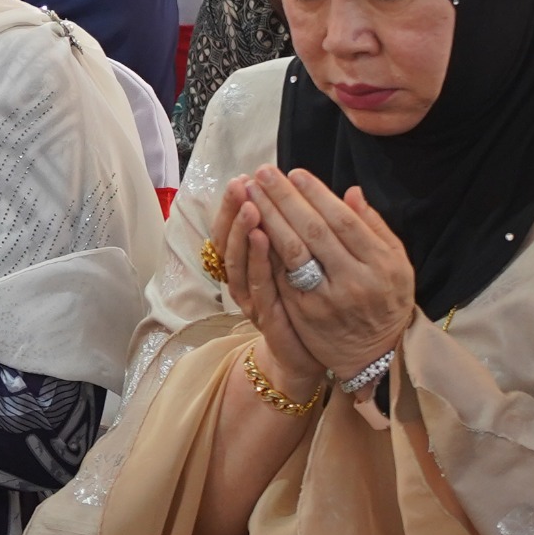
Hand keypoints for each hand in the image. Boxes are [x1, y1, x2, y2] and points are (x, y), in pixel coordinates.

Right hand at [213, 174, 320, 388]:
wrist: (306, 355)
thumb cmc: (300, 306)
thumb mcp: (291, 264)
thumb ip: (288, 232)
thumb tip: (295, 192)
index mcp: (248, 266)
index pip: (230, 229)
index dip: (231, 205)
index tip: (241, 178)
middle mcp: (242, 281)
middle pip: (227, 241)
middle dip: (232, 211)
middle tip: (240, 184)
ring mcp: (251, 299)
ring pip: (238, 261)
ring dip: (242, 231)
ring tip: (249, 204)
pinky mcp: (266, 316)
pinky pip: (258, 285)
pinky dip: (257, 259)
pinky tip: (262, 236)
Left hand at [243, 165, 415, 381]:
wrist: (376, 355)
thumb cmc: (387, 300)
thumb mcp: (398, 264)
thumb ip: (376, 227)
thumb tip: (352, 192)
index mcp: (382, 264)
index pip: (343, 221)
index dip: (317, 195)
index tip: (295, 173)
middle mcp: (355, 281)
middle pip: (313, 231)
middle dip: (285, 198)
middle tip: (265, 173)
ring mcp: (327, 299)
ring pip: (293, 251)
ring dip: (269, 218)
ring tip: (252, 193)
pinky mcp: (304, 313)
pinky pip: (281, 275)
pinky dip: (266, 249)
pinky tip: (252, 227)